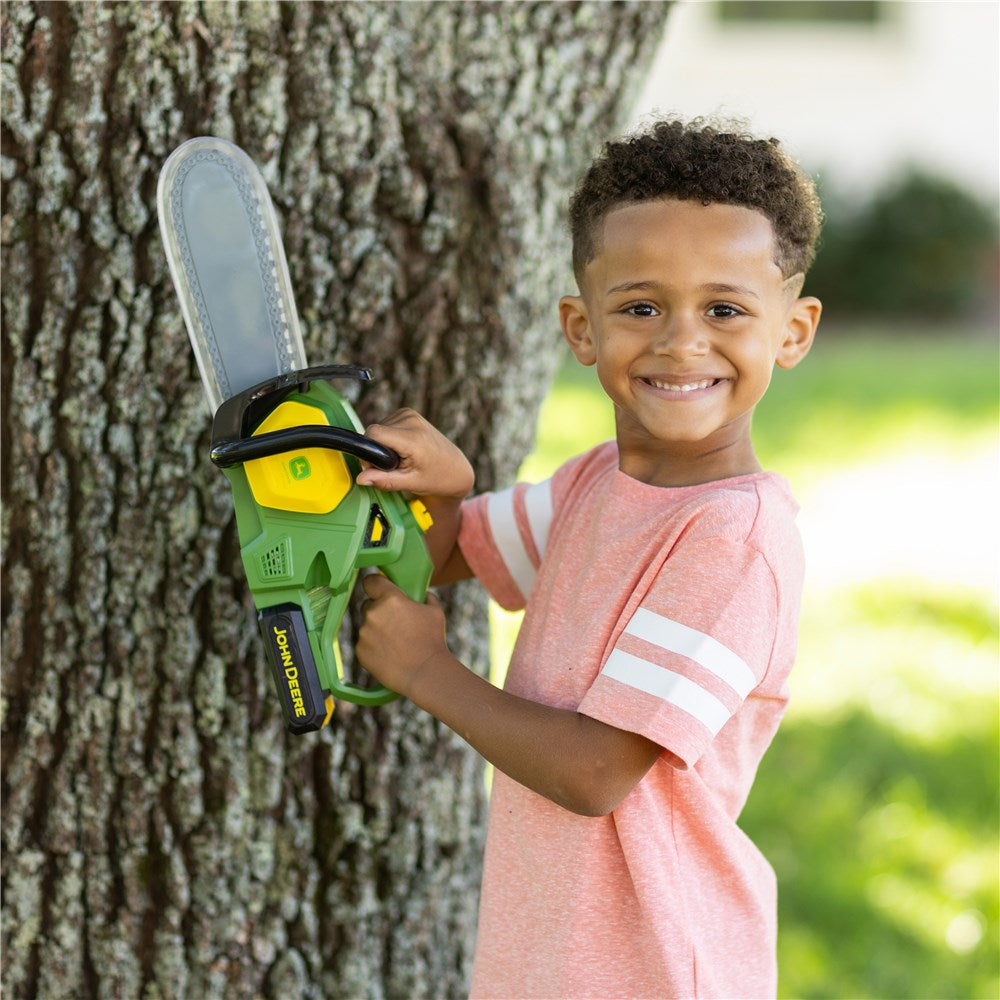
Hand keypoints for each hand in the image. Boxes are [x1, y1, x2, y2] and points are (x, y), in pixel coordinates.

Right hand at [355, 409, 473, 499]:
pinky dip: (390, 438)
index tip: (377, 465)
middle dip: (377, 450)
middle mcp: (411, 421)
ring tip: (403, 457)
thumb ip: (384, 480)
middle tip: (396, 466)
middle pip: (374, 432)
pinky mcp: (409, 412)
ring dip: (384, 444)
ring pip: (379, 428)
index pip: (373, 433)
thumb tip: (360, 478)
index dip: (368, 451)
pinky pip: (386, 424)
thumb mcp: (410, 483)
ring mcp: (411, 414)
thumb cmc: (436, 478)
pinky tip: (404, 448)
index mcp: (412, 438)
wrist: (455, 468)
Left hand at [356, 573, 450, 699]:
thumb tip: (423, 594)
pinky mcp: (360, 650)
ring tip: (395, 643)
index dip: (374, 584)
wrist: (424, 672)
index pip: (371, 581)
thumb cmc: (432, 640)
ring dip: (376, 630)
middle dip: (378, 611)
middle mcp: (373, 613)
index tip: (378, 588)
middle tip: (394, 622)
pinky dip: (373, 647)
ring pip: (366, 626)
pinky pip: (364, 643)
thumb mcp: (435, 611)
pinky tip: (389, 654)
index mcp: (391, 598)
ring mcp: (364, 633)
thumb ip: (426, 598)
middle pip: (368, 605)